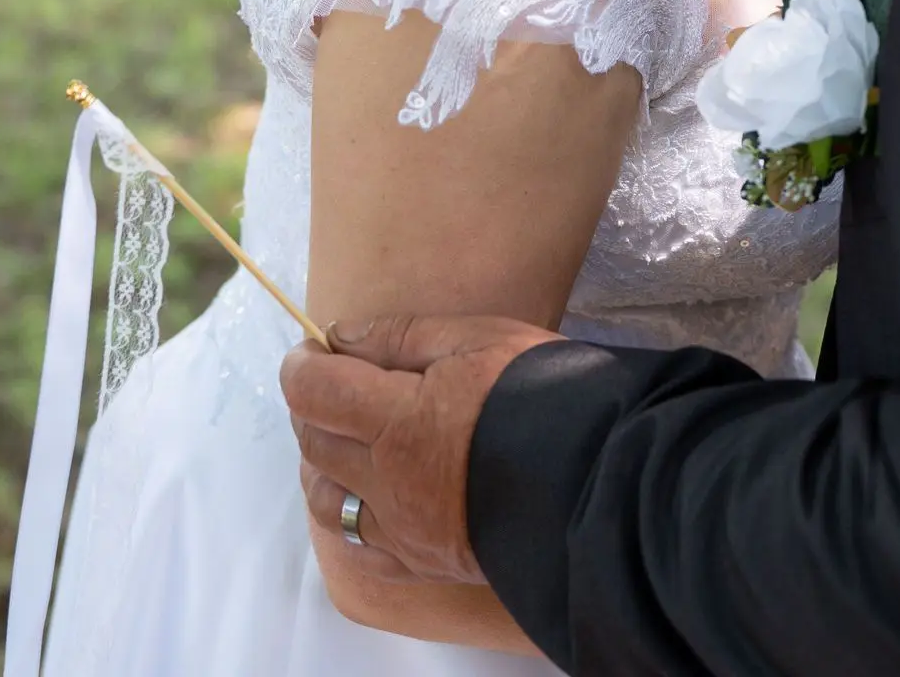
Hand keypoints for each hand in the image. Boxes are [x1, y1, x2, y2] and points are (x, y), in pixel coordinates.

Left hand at [281, 315, 560, 584]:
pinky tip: (367, 496)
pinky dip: (349, 514)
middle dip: (312, 408)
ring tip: (347, 439)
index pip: (316, 392)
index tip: (309, 351)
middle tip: (331, 384)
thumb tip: (342, 338)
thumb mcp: (478, 339)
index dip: (301, 366)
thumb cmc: (539, 393)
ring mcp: (402, 530)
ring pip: (328, 501)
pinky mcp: (423, 562)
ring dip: (323, 464)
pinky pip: (359, 547)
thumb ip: (403, 337)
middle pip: (315, 445)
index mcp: (395, 420)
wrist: (598, 480)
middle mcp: (386, 481)